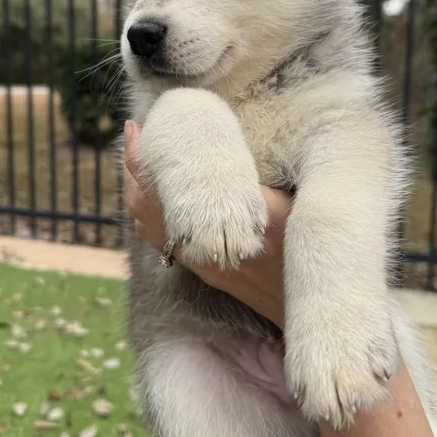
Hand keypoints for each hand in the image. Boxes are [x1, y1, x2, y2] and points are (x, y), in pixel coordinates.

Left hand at [124, 120, 290, 327]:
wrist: (301, 310)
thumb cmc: (301, 255)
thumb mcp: (287, 208)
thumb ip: (255, 183)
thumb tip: (230, 147)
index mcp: (212, 226)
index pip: (161, 187)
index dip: (142, 156)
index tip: (135, 126)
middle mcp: (196, 247)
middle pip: (144, 207)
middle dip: (135, 169)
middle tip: (136, 135)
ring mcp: (197, 263)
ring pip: (149, 226)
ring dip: (141, 191)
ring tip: (145, 162)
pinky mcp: (204, 273)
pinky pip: (163, 241)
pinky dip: (154, 214)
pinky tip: (166, 200)